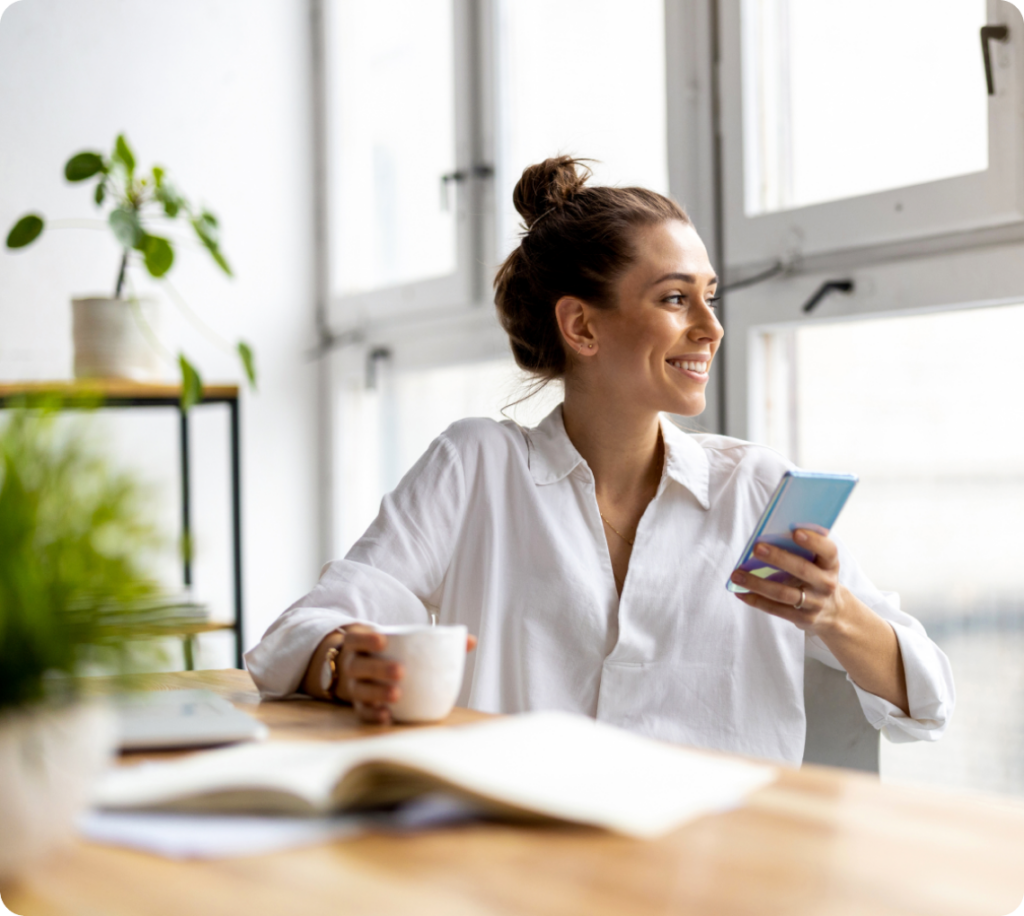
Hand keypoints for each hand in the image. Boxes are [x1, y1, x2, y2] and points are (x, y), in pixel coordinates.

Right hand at [302, 624, 476, 724]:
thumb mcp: (401, 641)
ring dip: (377, 694)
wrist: (358, 668)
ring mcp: (354, 687)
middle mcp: (353, 665)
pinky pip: (362, 712)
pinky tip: (388, 716)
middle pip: (359, 666)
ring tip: (397, 695)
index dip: (367, 639)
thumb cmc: (389, 653)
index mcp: (360, 645)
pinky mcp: (358, 706)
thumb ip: (433, 640)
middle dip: (378, 669)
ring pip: (360, 691)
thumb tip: (471, 641)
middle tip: (400, 671)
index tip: (384, 641)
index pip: (356, 639)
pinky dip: (374, 715)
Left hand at [729, 529, 849, 637]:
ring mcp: (815, 603)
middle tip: (756, 548)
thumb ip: (803, 551)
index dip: (814, 541)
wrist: (833, 612)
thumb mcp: (819, 564)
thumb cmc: (817, 577)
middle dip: (778, 558)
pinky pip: (776, 609)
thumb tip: (769, 535)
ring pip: (783, 593)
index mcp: (831, 565)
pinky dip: (756, 600)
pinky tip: (741, 593)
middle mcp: (826, 584)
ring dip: (757, 583)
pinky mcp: (803, 619)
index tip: (795, 532)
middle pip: (802, 570)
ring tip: (737, 575)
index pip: (828, 550)